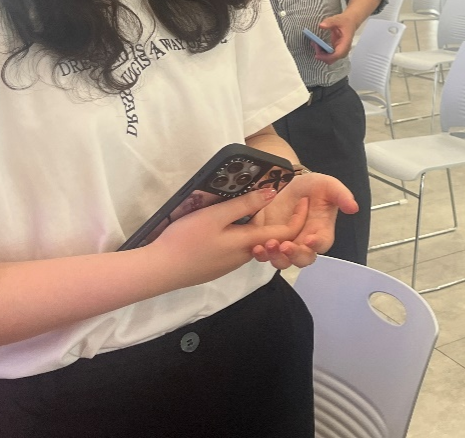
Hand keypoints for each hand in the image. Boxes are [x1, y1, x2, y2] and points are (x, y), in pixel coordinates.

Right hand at [147, 186, 306, 287]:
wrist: (159, 270)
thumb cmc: (187, 240)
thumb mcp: (216, 215)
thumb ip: (245, 205)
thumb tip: (272, 194)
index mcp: (248, 243)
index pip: (285, 233)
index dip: (299, 217)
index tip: (305, 199)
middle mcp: (243, 257)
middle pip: (268, 236)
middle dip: (276, 217)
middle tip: (273, 194)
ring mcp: (229, 264)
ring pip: (251, 242)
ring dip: (256, 224)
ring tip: (250, 202)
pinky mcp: (216, 266)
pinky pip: (237, 247)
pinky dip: (242, 232)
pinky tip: (229, 221)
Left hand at [247, 172, 357, 268]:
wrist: (286, 182)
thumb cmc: (311, 187)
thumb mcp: (327, 185)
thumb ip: (341, 195)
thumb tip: (354, 207)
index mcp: (321, 230)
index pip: (323, 244)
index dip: (317, 244)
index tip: (310, 239)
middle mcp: (304, 242)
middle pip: (302, 259)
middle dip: (294, 255)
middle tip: (285, 246)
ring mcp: (285, 244)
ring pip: (283, 261)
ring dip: (276, 257)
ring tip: (268, 245)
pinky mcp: (267, 242)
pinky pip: (265, 256)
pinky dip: (260, 255)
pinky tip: (256, 248)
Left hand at [315, 12, 358, 62]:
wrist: (350, 22)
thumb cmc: (345, 21)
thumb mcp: (338, 19)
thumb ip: (330, 22)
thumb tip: (321, 25)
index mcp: (346, 42)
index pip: (338, 54)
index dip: (327, 57)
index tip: (317, 55)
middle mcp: (344, 49)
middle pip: (333, 59)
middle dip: (323, 56)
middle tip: (315, 45)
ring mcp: (340, 50)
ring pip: (331, 58)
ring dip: (322, 55)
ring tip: (315, 45)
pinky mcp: (337, 49)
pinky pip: (329, 55)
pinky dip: (323, 53)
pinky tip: (317, 46)